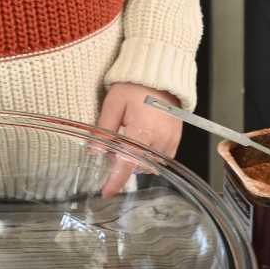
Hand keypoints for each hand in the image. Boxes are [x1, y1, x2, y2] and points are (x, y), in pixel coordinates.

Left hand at [97, 83, 182, 198]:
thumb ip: (104, 129)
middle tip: (116, 145)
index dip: (116, 181)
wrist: (160, 75)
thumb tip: (93, 152)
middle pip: (137, 166)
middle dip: (124, 162)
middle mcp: (159, 139)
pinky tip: (143, 138)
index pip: (127, 164)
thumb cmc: (135, 86)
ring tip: (132, 137)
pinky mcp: (176, 139)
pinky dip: (149, 154)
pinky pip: (161, 158)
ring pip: (149, 164)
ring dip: (137, 159)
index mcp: (142, 131)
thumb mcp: (113, 104)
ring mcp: (170, 140)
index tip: (106, 192)